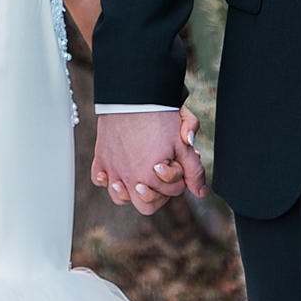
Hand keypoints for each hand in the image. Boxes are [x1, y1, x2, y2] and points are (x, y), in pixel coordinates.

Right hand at [91, 108, 205, 214]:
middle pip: (146, 205)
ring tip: (137, 179)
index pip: (173, 192)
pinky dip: (104, 178)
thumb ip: (194, 171)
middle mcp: (129, 179)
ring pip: (119, 198)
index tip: (178, 160)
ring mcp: (112, 169)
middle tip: (160, 175)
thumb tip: (202, 193)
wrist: (133, 94)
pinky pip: (98, 178)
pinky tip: (113, 172)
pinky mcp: (100, 157)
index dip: (181, 176)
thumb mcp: (183, 144)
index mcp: (150, 178)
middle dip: (158, 194)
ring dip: (130, 192)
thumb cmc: (160, 116)